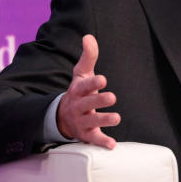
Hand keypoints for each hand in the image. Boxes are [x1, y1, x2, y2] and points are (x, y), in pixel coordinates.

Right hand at [56, 34, 119, 148]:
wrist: (63, 117)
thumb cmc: (79, 92)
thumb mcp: (82, 74)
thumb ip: (88, 56)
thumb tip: (88, 36)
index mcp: (78, 91)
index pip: (84, 86)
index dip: (93, 83)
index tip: (103, 79)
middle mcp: (78, 106)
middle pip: (87, 104)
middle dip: (98, 101)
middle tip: (112, 97)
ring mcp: (81, 121)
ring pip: (92, 121)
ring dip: (104, 120)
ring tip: (117, 117)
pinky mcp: (86, 135)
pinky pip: (94, 139)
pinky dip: (102, 142)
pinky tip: (112, 145)